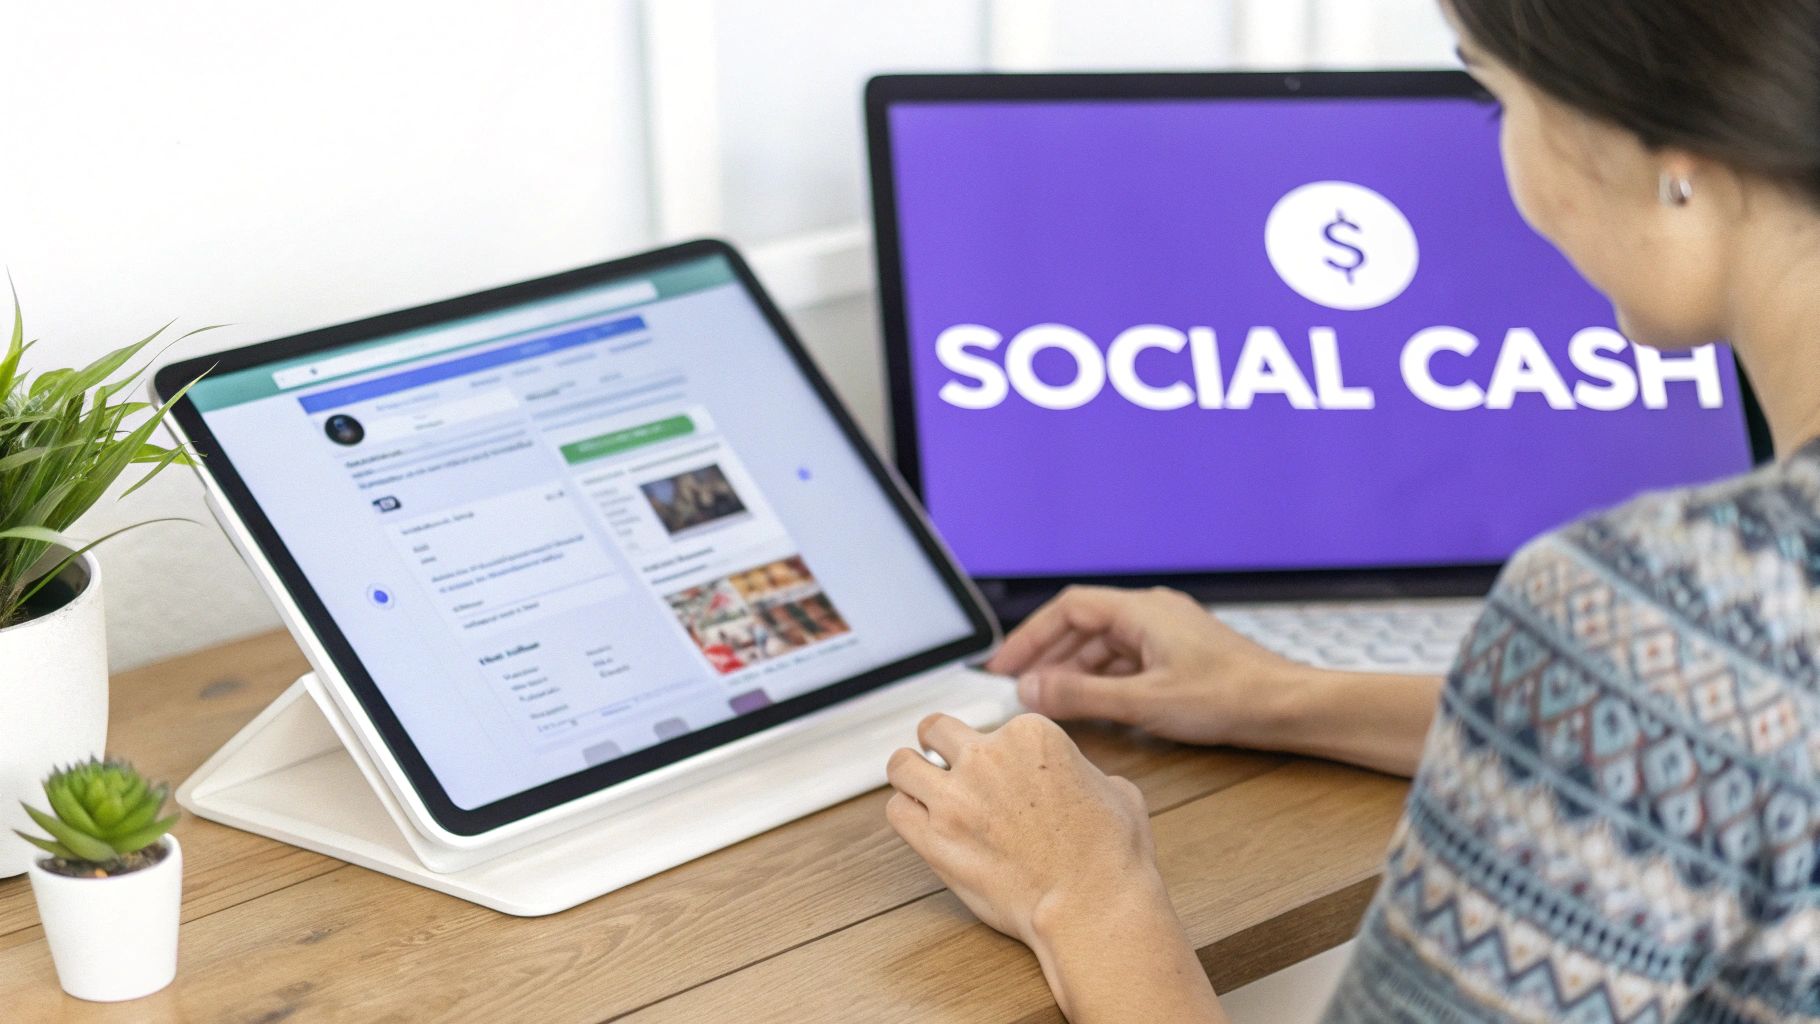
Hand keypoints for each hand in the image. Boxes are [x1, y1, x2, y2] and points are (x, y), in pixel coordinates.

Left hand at [886, 712, 1157, 946]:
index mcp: (1030, 735)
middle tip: (942, 763)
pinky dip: (905, 813)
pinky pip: (896, 811)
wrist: (1093, 905)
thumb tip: (1076, 779)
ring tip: (918, 787)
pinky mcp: (934, 838)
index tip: (1002, 771)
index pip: (995, 725)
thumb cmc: (1111, 854)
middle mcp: (987, 756)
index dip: (996, 750)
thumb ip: (1081, 771)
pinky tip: (918, 822)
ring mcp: (955, 797)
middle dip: (939, 746)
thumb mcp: (1115, 788)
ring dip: (910, 774)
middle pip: (936, 730)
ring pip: (901, 765)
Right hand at [987, 585, 1304, 749]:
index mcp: (1141, 611)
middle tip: (1016, 687)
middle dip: (1046, 656)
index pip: (1068, 609)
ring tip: (1047, 701)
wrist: (1287, 707)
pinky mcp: (1178, 656)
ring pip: (1104, 645)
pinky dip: (1101, 679)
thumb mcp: (1143, 703)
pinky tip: (1090, 705)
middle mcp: (1151, 614)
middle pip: (1083, 625)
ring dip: (1073, 670)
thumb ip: (1082, 697)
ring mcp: (1166, 634)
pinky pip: (1125, 660)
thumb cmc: (1229, 698)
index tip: (1004, 665)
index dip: (1030, 636)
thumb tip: (1031, 692)